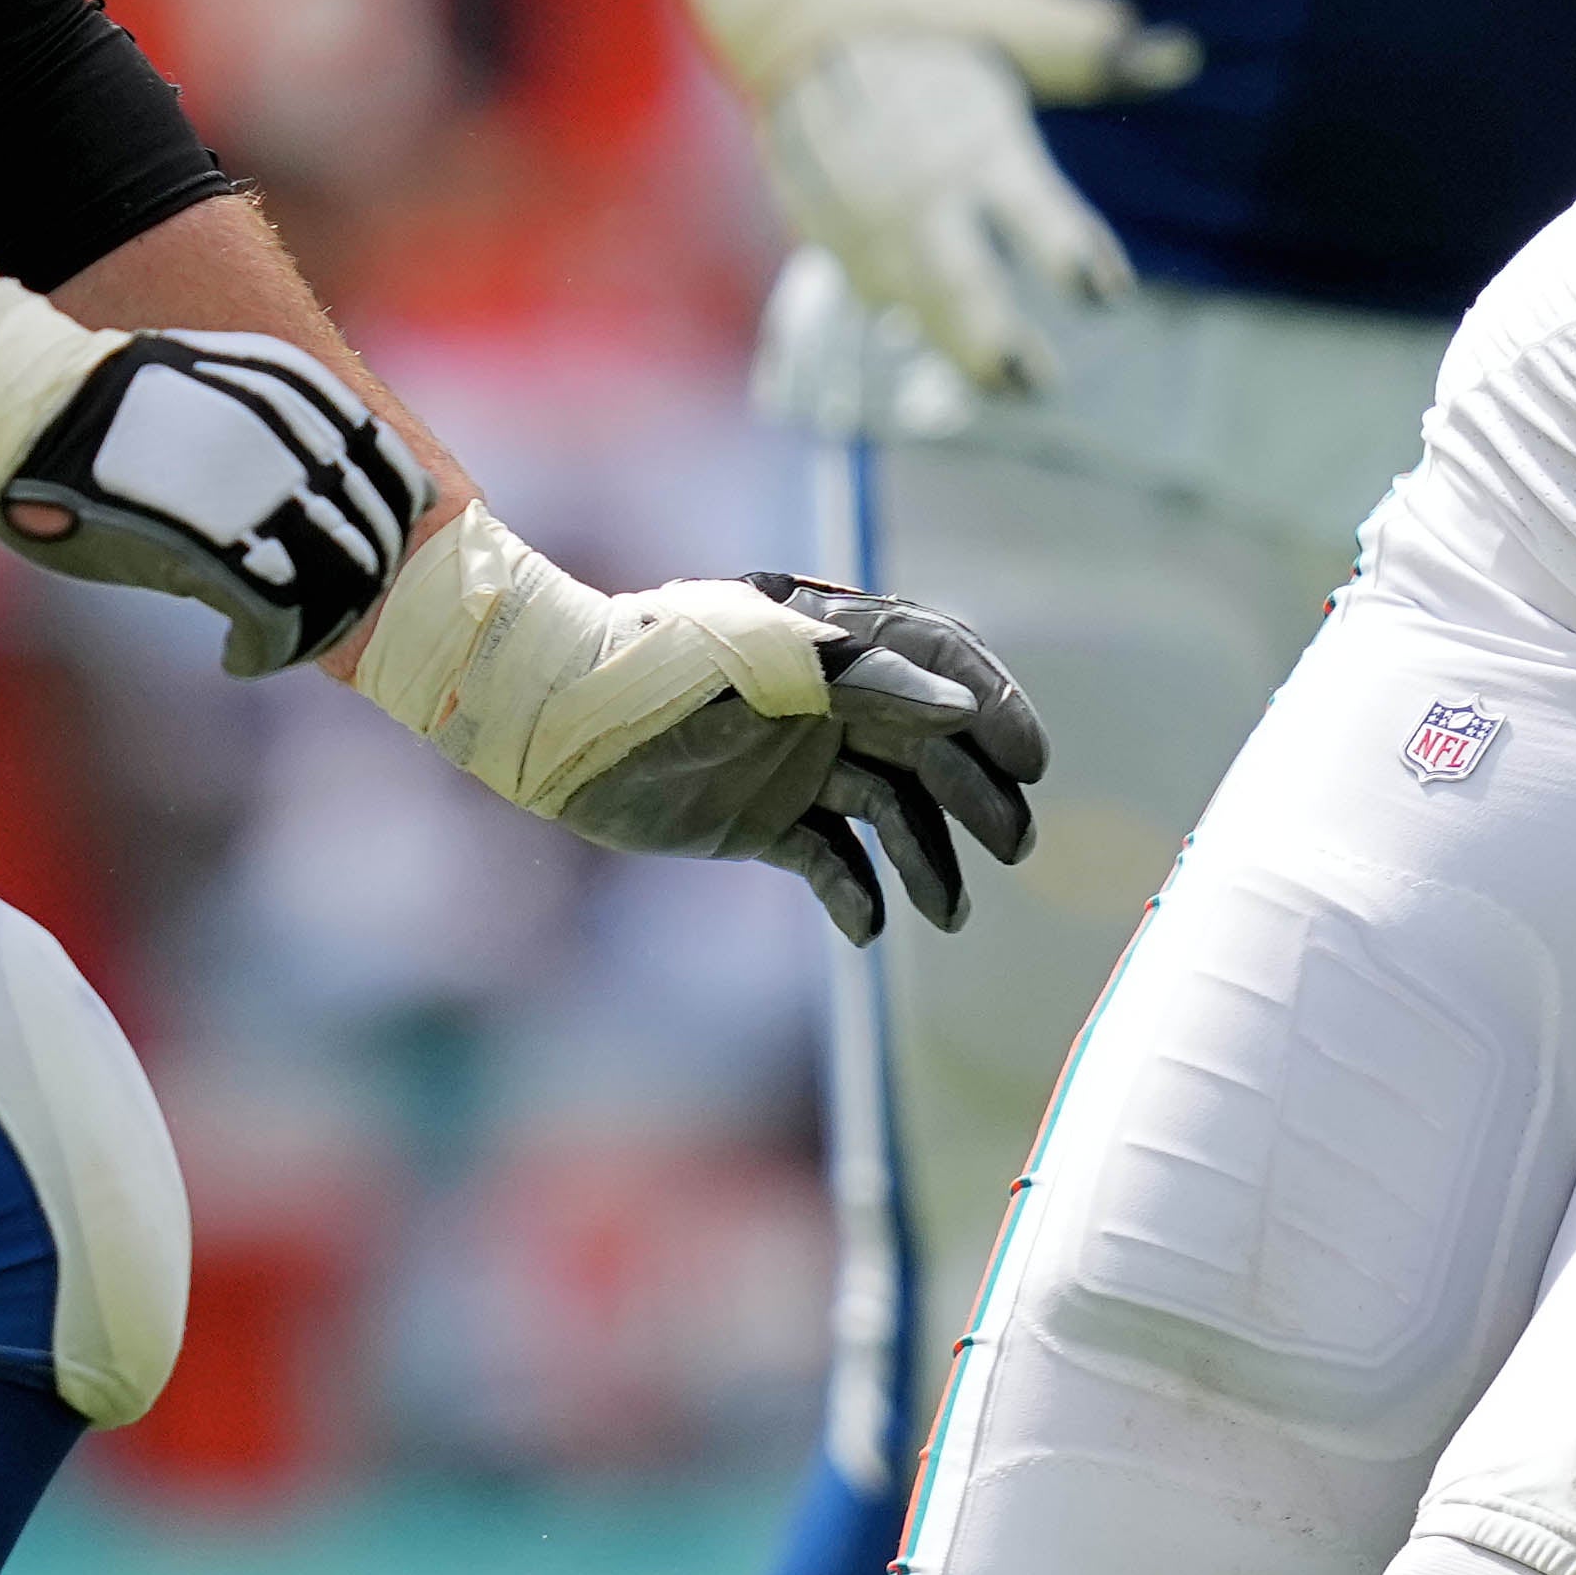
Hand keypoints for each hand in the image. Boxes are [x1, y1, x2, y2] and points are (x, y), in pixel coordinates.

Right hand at [0, 327, 429, 676]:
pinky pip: (281, 622)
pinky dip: (269, 652)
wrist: (20, 412)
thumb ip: (270, 436)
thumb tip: (313, 510)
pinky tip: (240, 658)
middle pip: (371, 534)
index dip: (387, 524)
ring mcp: (263, 495)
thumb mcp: (206, 396)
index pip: (388, 469)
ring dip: (319, 627)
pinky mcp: (220, 551)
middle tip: (323, 616)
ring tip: (281, 640)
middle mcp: (294, 441)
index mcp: (296, 394)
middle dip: (356, 587)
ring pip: (339, 584)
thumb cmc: (93, 412)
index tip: (367, 559)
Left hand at [356, 517, 1050, 942]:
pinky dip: (855, 895)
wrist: (544, 722)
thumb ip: (863, 680)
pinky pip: (831, 861)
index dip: (996, 709)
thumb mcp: (757, 662)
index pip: (941, 668)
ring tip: (946, 915)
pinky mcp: (764, 822)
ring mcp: (797, 764)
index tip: (1031, 763)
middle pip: (931, 749)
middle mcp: (826, 705)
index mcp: (832, 647)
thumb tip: (962, 712)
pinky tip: (868, 927)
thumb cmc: (649, 669)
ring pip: (890, 813)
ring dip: (927, 861)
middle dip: (976, 796)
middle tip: (1013, 844)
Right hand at [645, 0, 1183, 398]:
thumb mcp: (1014, 20)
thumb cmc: (935, 23)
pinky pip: (867, 287)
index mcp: (974, 135)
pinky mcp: (822, 225)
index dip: (1069, 250)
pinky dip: (905, 316)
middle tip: (1036, 382)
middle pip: (958, 277)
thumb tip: (1182, 54)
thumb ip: (1090, 50)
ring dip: (952, 344)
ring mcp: (862, 211)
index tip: (1108, 291)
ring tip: (1001, 385)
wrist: (799, 12)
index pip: (1030, 205)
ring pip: (910, 298)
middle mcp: (916, 183)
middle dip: (992, 337)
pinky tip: (941, 341)